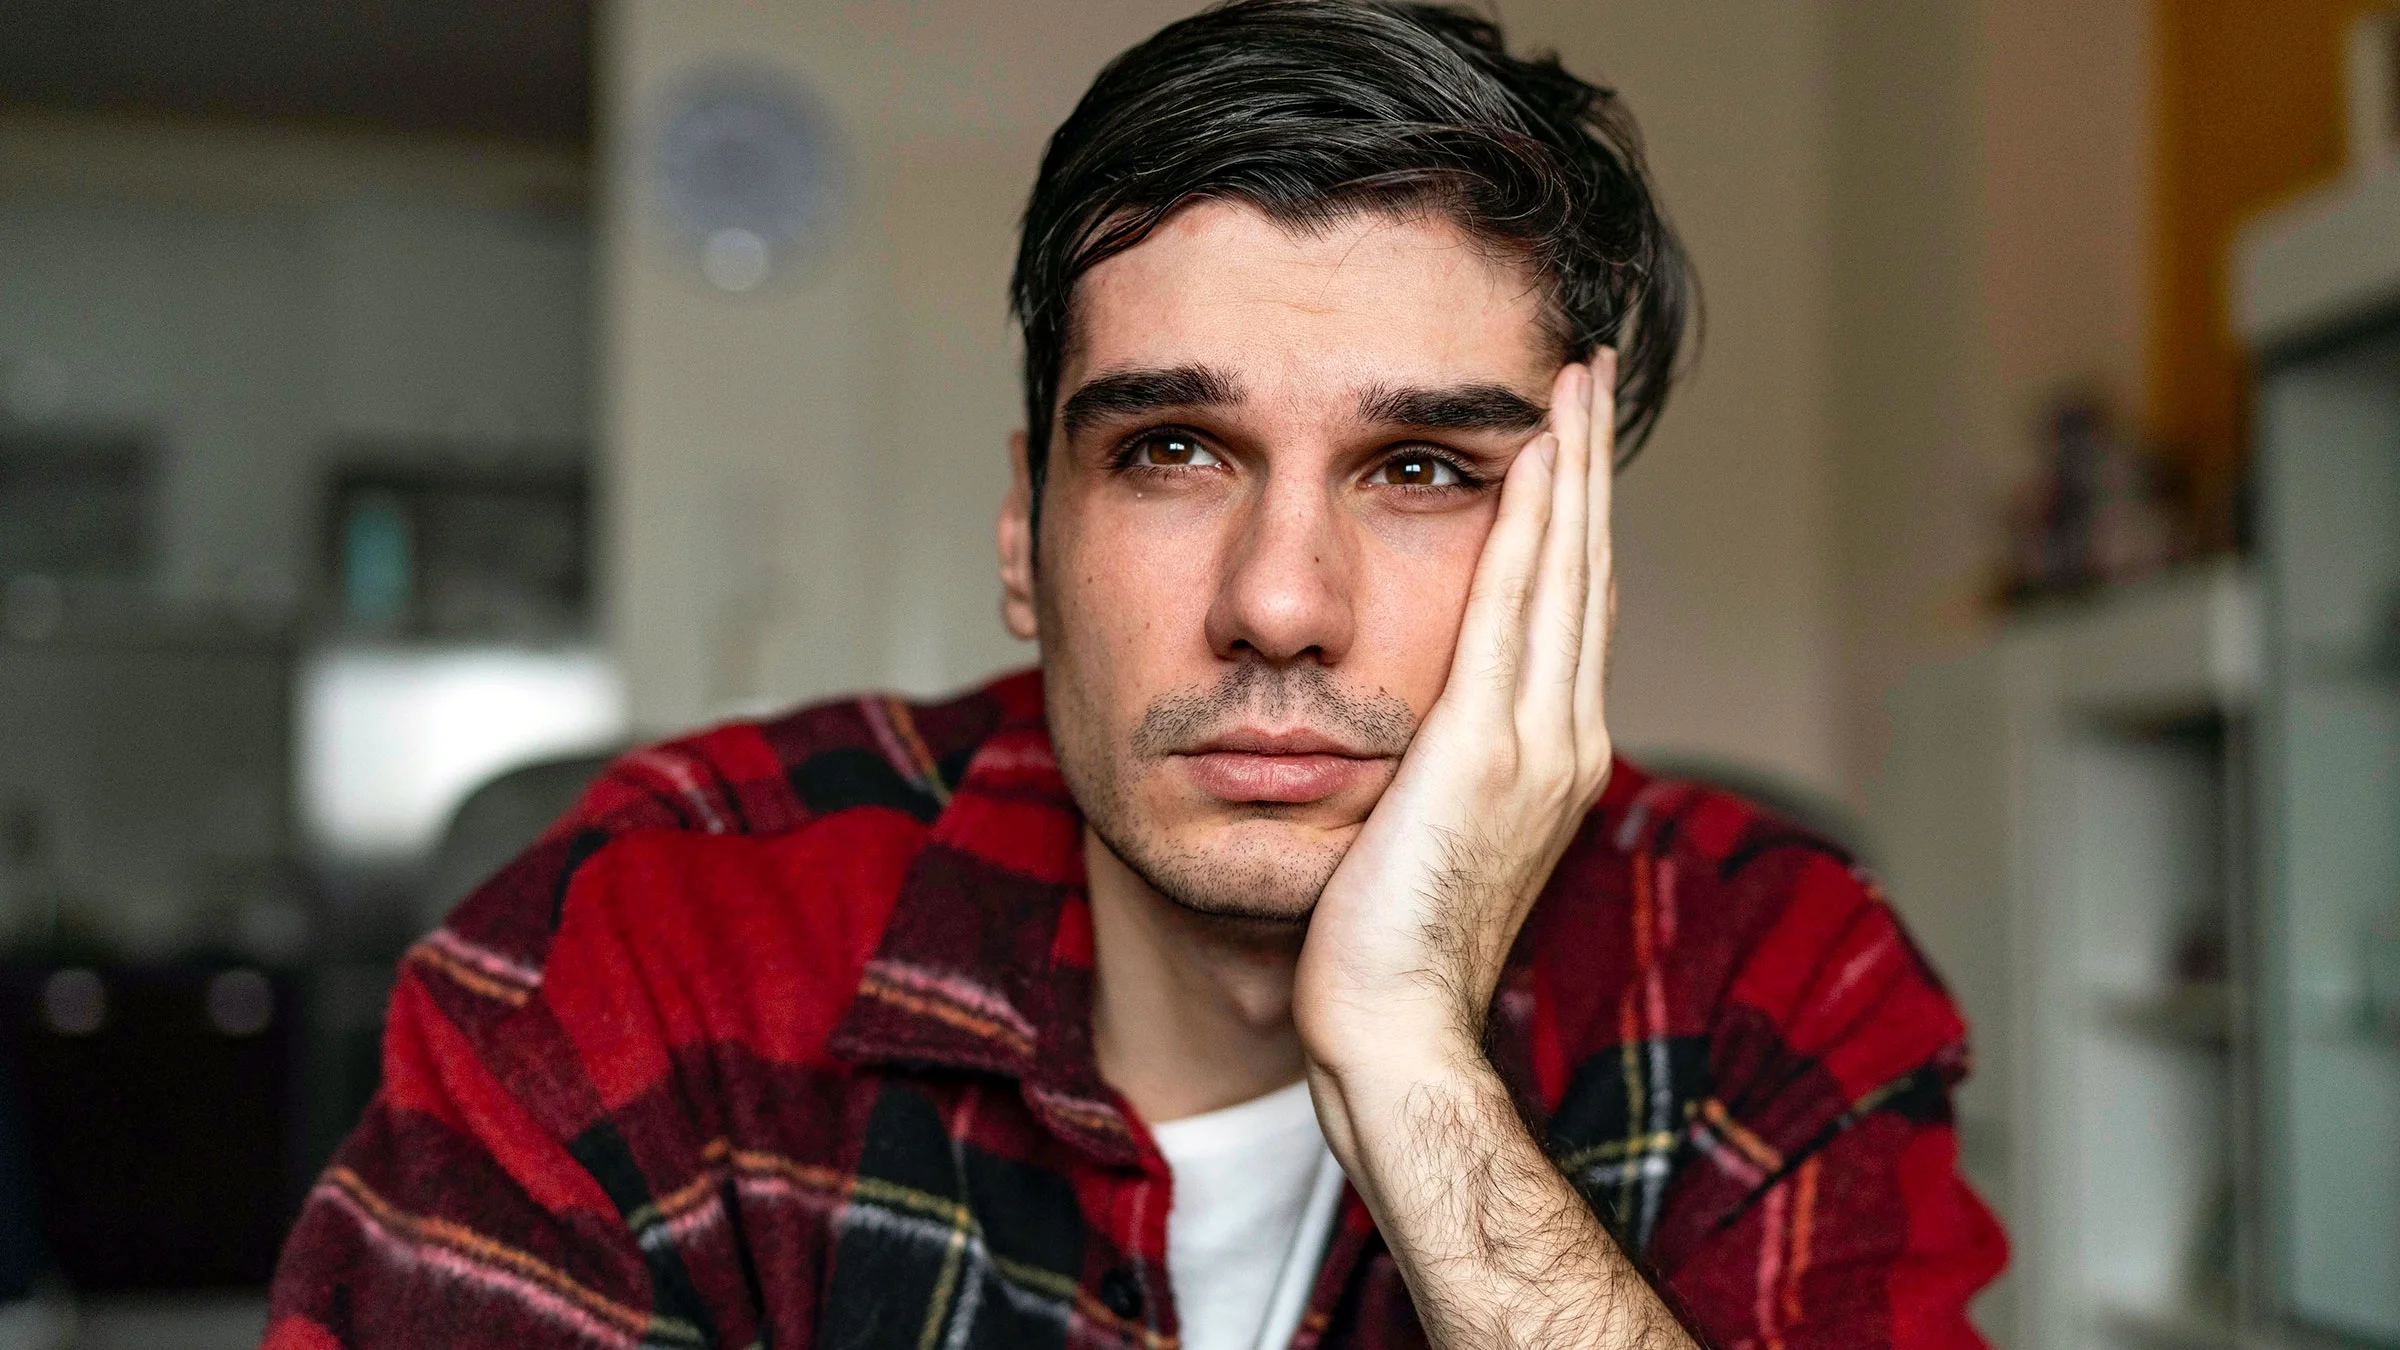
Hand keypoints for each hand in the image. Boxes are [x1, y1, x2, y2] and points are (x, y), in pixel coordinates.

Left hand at [1295, 352, 1616, 1098]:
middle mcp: (1565, 739)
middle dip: (1590, 467)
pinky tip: (1531, 458)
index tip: (1569, 447)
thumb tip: (1416, 722)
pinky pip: (1513, 611)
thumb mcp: (1425, 834)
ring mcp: (1538, 744)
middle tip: (1592, 373)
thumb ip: (1440, 767)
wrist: (1395, 1030)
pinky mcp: (1487, 750)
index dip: (1576, 521)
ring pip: (1564, 574)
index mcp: (1552, 759)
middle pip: (1587, 573)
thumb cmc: (1386, 950)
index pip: (1570, 612)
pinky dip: (1529, 527)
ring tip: (1575, 384)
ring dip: (1571, 470)